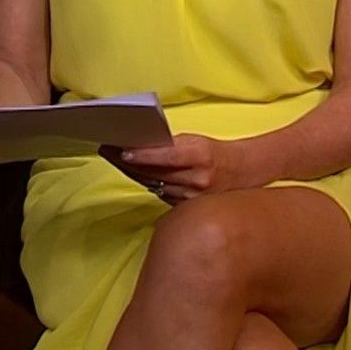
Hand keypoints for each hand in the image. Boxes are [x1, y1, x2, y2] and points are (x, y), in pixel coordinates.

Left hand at [101, 134, 256, 202]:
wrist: (243, 173)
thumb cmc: (215, 152)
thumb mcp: (195, 141)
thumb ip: (170, 145)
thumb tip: (139, 145)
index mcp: (201, 157)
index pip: (165, 157)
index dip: (142, 155)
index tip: (121, 151)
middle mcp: (198, 179)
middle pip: (155, 173)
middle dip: (129, 162)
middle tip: (107, 150)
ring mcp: (193, 197)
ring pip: (154, 185)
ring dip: (133, 173)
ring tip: (114, 159)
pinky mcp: (189, 208)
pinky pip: (161, 194)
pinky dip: (147, 182)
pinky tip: (133, 172)